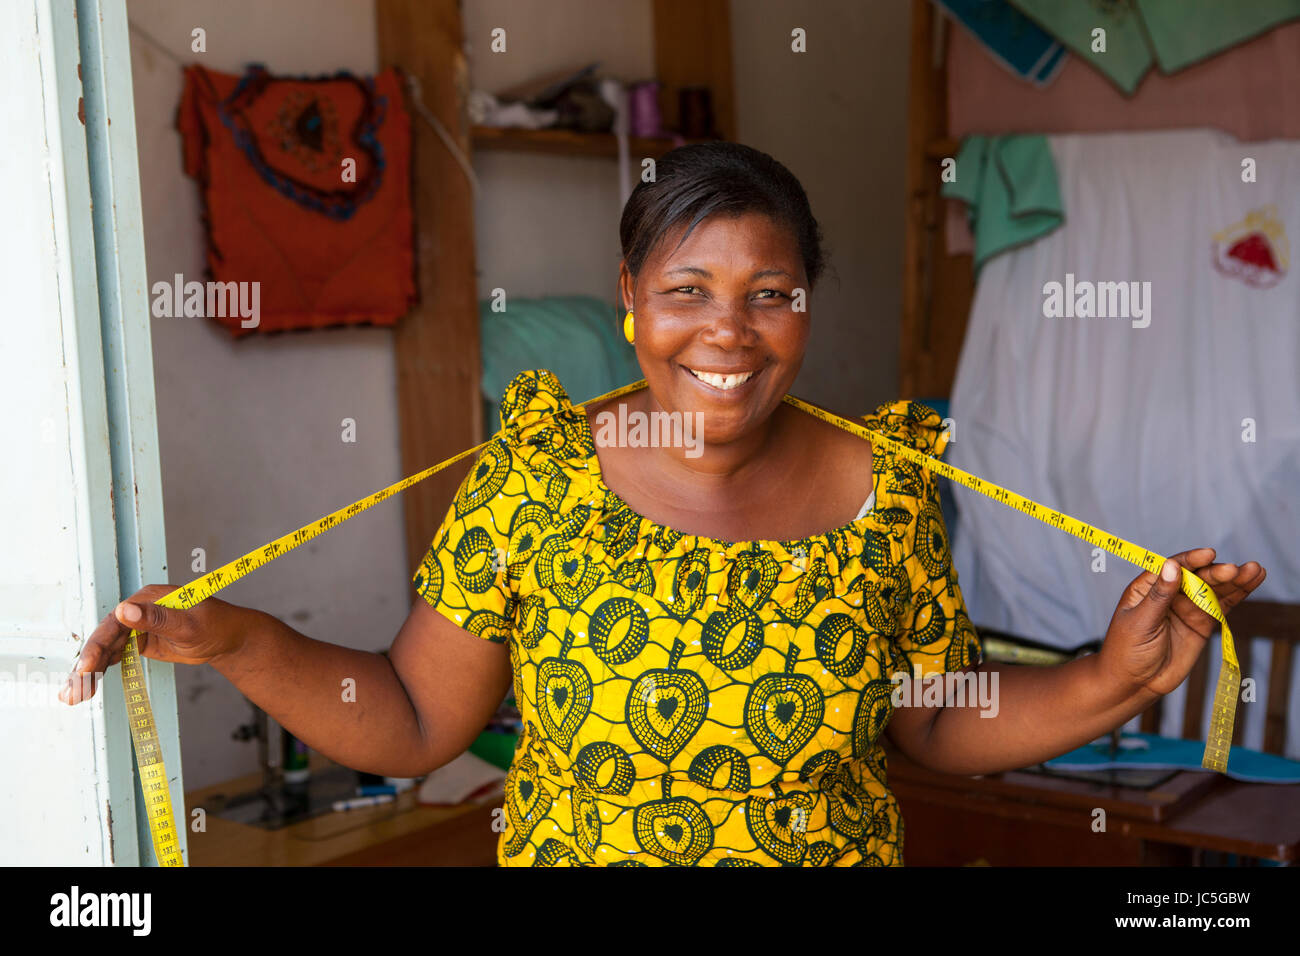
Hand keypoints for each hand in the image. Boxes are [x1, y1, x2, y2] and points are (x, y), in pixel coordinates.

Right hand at [58, 584, 249, 705]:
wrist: (228, 637)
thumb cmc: (215, 625)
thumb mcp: (188, 625)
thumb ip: (157, 619)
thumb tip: (124, 610)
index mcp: (146, 600)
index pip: (114, 623)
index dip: (97, 647)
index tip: (85, 669)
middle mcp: (136, 611)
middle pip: (104, 639)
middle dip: (86, 665)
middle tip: (72, 691)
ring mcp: (135, 627)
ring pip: (106, 650)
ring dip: (88, 672)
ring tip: (72, 696)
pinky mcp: (139, 642)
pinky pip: (115, 657)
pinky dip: (100, 672)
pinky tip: (86, 688)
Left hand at [1098, 548, 1266, 699]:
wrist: (1135, 683)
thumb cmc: (1126, 651)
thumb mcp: (1140, 622)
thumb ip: (1159, 597)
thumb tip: (1172, 566)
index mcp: (1147, 587)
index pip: (1172, 567)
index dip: (1191, 560)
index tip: (1209, 554)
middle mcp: (1170, 593)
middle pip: (1197, 577)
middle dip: (1217, 573)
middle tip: (1235, 570)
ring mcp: (1188, 608)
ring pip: (1214, 589)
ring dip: (1235, 580)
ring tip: (1255, 570)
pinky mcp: (1202, 623)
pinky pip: (1222, 605)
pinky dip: (1238, 594)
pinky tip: (1254, 580)